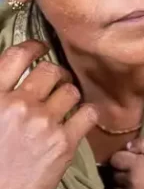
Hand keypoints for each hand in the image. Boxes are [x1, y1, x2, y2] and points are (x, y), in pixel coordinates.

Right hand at [0, 41, 97, 188]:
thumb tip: (9, 84)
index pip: (17, 55)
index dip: (33, 47)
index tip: (41, 48)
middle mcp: (19, 104)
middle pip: (50, 71)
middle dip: (57, 75)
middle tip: (56, 84)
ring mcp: (44, 122)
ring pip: (72, 90)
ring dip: (71, 96)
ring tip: (66, 106)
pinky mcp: (65, 141)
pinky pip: (88, 113)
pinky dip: (87, 114)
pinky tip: (81, 120)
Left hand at [111, 136, 143, 188]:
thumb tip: (127, 145)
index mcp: (135, 164)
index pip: (115, 159)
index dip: (119, 157)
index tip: (126, 159)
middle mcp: (128, 181)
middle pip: (113, 174)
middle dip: (119, 171)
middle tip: (128, 171)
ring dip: (119, 185)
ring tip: (128, 183)